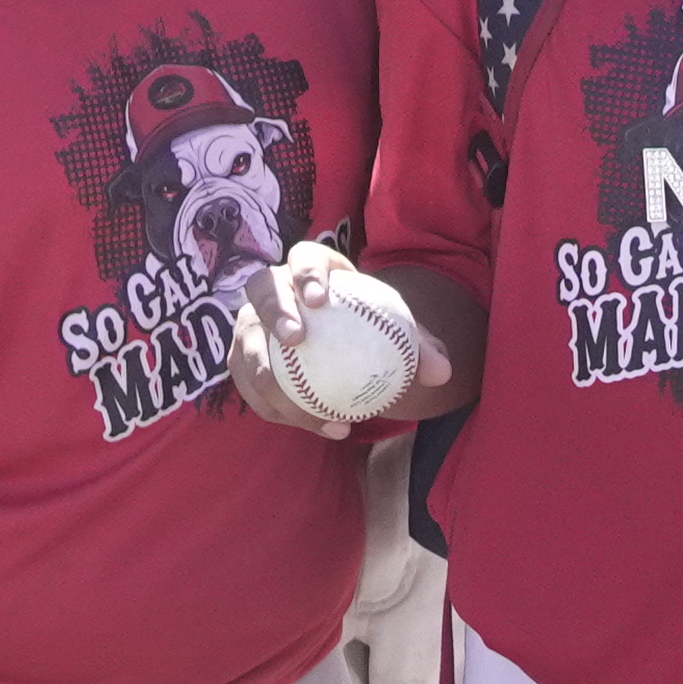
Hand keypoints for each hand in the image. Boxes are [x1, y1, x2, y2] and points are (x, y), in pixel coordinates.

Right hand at [228, 240, 452, 436]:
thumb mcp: (402, 335)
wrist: (349, 347)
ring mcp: (251, 324)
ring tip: (302, 403)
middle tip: (296, 339)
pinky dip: (280, 409)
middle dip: (272, 310)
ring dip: (267, 375)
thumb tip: (440, 372)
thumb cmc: (375, 330)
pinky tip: (319, 426)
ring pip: (245, 345)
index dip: (304, 272)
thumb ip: (421, 348)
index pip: (303, 257)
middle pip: (260, 290)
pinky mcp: (242, 359)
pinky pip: (251, 386)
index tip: (319, 298)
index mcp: (311, 267)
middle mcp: (273, 289)